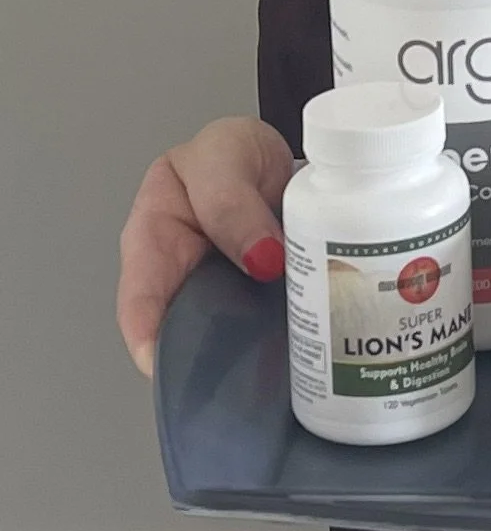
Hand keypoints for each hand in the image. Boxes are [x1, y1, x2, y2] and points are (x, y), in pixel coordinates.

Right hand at [117, 117, 297, 379]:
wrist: (279, 158)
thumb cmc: (231, 155)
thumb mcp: (222, 156)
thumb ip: (231, 200)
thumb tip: (261, 259)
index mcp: (154, 242)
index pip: (140, 302)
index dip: (149, 340)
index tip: (167, 367)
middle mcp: (187, 280)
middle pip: (187, 334)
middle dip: (209, 362)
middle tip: (240, 375)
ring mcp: (228, 297)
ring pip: (232, 340)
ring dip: (257, 355)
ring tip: (280, 366)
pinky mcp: (265, 305)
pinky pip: (272, 330)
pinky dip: (291, 340)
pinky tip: (311, 349)